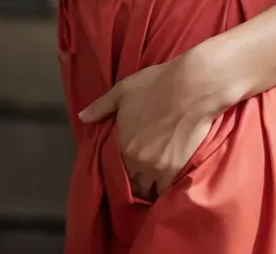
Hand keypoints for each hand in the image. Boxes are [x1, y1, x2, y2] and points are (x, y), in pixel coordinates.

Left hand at [79, 55, 219, 199]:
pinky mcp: (177, 169)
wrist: (192, 87)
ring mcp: (158, 168)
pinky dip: (165, 188)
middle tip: (138, 173)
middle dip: (134, 180)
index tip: (123, 167)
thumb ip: (101, 106)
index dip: (118, 170)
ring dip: (148, 187)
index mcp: (123, 146)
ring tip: (151, 179)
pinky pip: (167, 190)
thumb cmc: (157, 85)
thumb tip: (82, 117)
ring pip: (148, 190)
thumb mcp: (123, 90)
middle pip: (132, 184)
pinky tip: (166, 180)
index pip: (115, 170)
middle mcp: (138, 162)